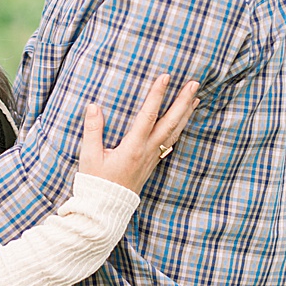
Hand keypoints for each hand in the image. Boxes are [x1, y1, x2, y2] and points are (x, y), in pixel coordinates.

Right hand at [77, 76, 201, 194]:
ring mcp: (153, 157)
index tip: (165, 76)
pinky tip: (183, 122)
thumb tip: (93, 106)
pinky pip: (171, 142)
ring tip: (196, 97)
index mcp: (133, 147)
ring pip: (175, 132)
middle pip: (171, 122)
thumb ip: (92, 130)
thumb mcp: (89, 156)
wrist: (106, 209)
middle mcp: (147, 151)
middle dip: (183, 101)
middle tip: (194, 83)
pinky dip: (180, 128)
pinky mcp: (153, 163)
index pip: (148, 115)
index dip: (157, 94)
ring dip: (186, 113)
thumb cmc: (96, 182)